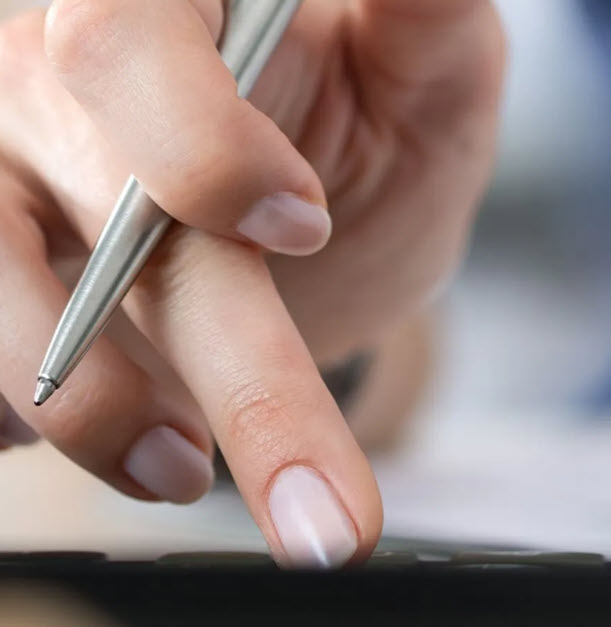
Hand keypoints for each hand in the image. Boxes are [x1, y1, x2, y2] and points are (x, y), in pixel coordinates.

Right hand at [0, 0, 503, 566]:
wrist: (314, 225)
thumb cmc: (369, 132)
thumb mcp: (426, 71)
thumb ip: (427, 15)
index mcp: (166, 6)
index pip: (126, 45)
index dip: (198, 141)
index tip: (301, 226)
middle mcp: (55, 75)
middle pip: (84, 191)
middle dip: (223, 362)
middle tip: (320, 508)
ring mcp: (1, 169)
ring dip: (93, 405)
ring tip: (187, 470)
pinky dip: (14, 411)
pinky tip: (93, 439)